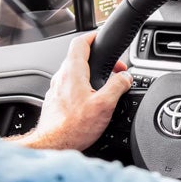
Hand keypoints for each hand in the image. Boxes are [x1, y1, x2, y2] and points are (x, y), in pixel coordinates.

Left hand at [13, 32, 132, 149]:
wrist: (54, 145)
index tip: (102, 37)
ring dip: (92, 73)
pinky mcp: (56, 100)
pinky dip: (85, 86)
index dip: (93, 36)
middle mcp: (61, 77)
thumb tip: (126, 77)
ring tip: (107, 85)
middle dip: (99, 59)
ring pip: (76, 73)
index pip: (80, 43)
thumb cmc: (74, 127)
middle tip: (117, 69)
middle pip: (79, 58)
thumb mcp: (105, 105)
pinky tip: (94, 99)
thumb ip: (118, 86)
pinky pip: (72, 86)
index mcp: (72, 72)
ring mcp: (57, 89)